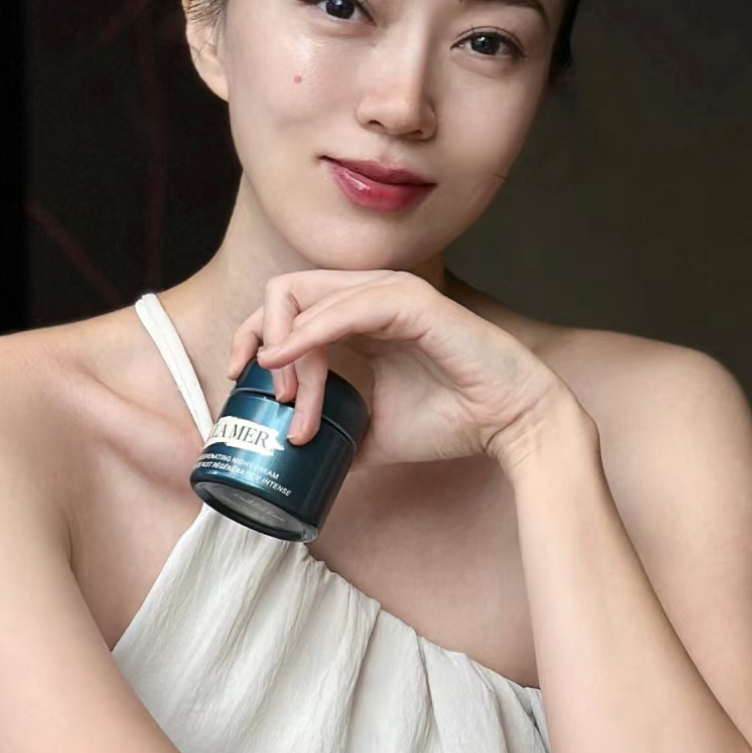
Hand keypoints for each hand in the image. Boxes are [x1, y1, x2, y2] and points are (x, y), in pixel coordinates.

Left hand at [225, 269, 570, 468]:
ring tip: (290, 402)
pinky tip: (286, 360)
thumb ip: (336, 431)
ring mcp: (390, 292)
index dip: (254, 338)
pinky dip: (307, 334)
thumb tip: (295, 460)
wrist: (509, 424)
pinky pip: (342, 309)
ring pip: (305, 298)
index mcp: (361, 317)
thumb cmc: (453, 420)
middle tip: (260, 392)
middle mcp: (371, 295)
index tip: (242, 381)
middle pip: (284, 292)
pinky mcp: (409, 301)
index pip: (288, 307)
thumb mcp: (373, 431)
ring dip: (286, 351)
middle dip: (257, 338)